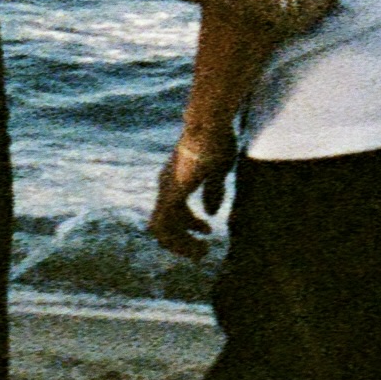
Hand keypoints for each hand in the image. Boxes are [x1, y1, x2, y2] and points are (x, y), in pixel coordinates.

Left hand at [148, 123, 236, 259]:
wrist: (210, 124)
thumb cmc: (217, 141)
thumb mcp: (218, 171)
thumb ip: (213, 192)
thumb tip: (211, 213)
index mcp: (176, 179)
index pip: (174, 211)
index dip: (189, 225)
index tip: (208, 231)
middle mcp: (166, 185)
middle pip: (164, 224)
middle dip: (182, 241)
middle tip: (202, 252)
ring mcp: (166, 190)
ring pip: (162, 230)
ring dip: (181, 245)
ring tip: (201, 254)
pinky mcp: (172, 194)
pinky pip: (166, 226)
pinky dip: (179, 239)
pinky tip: (201, 242)